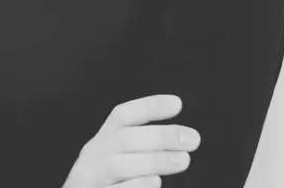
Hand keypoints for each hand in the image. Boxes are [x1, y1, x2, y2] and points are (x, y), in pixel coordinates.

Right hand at [61, 94, 200, 187]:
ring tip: (183, 159)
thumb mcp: (119, 160)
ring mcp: (91, 178)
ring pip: (120, 165)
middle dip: (160, 136)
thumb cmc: (111, 183)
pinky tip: (155, 182)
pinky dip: (137, 184)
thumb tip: (179, 138)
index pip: (121, 116)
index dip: (148, 107)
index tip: (177, 104)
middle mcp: (93, 157)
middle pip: (125, 139)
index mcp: (102, 141)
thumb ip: (140, 148)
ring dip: (154, 160)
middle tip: (192, 139)